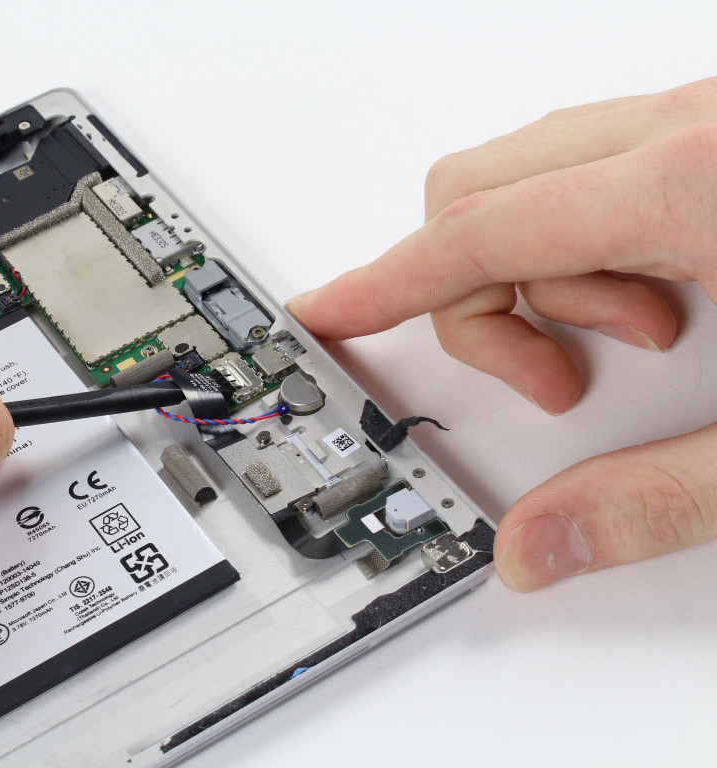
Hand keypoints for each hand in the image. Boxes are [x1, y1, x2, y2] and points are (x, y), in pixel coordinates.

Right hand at [288, 77, 716, 591]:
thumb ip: (662, 497)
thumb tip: (539, 546)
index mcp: (692, 184)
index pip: (473, 232)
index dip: (380, 282)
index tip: (320, 313)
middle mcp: (685, 130)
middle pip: (478, 194)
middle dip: (474, 297)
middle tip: (543, 379)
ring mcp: (701, 118)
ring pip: (533, 176)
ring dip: (542, 270)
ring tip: (634, 340)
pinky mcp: (716, 130)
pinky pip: (593, 167)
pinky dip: (588, 238)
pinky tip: (669, 291)